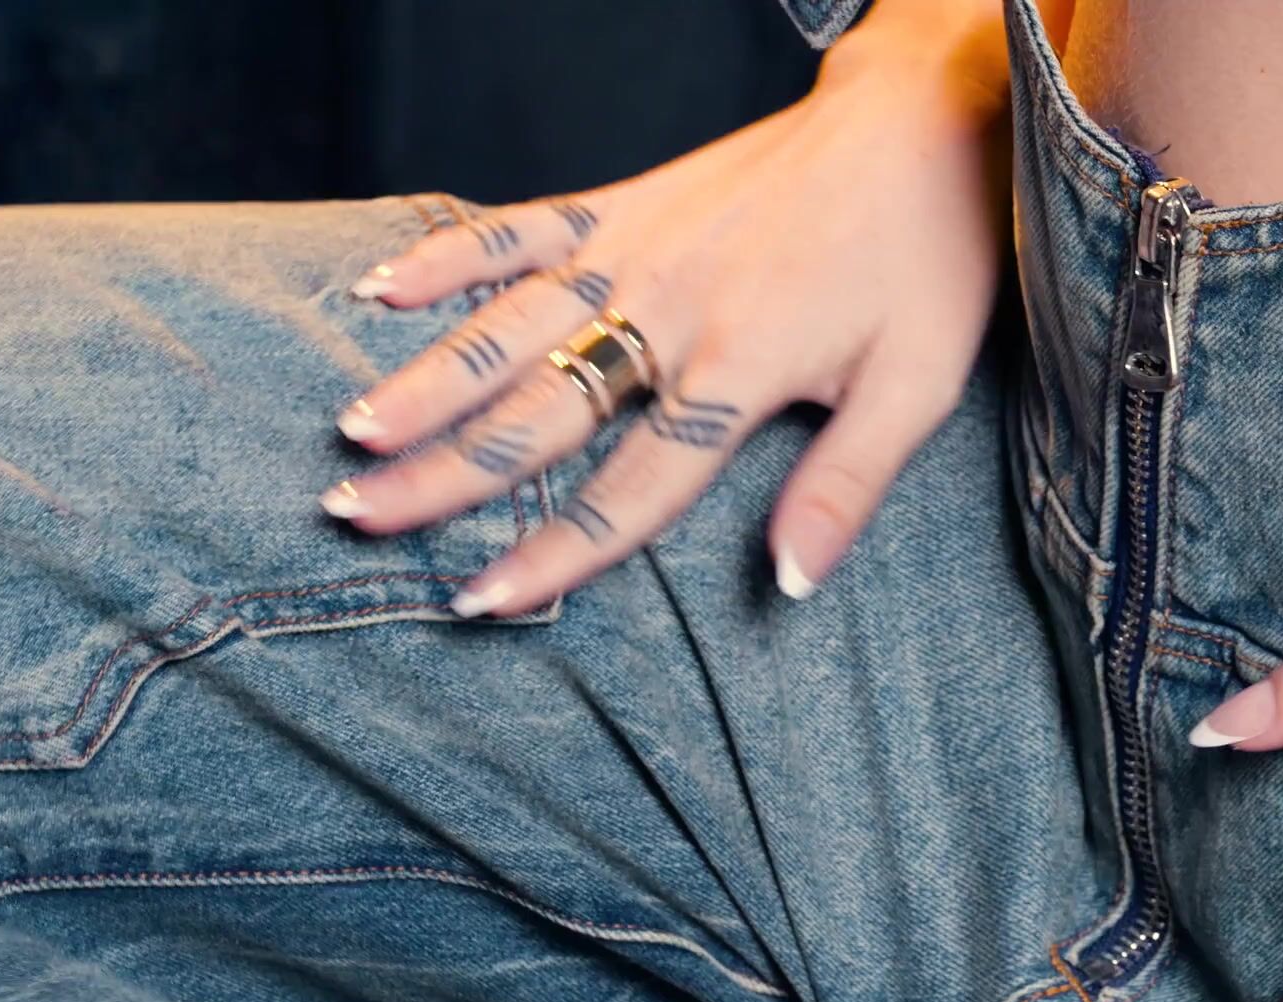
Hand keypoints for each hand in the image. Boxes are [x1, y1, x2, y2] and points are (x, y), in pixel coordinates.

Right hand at [319, 11, 1007, 614]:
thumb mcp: (920, 384)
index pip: (633, 488)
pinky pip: (522, 226)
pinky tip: (381, 287)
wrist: (927, 119)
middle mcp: (672, 309)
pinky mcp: (628, 201)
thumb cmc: (931, 257)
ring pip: (509, 324)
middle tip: (355, 518)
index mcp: (742, 367)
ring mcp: (639, 247)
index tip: (482, 602)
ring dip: (424, 379)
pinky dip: (452, 254)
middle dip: (444, 474)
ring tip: (351, 434)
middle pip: (540, 410)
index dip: (555, 550)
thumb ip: (847, 485)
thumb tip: (789, 585)